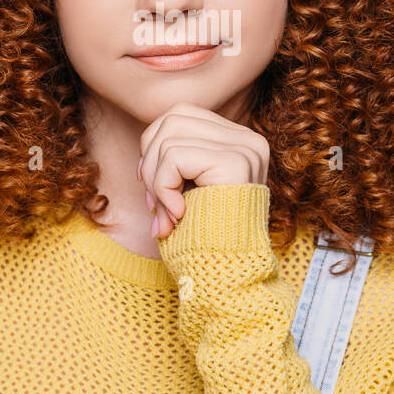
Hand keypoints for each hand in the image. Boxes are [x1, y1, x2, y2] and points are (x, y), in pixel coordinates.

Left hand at [136, 102, 269, 238]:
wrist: (228, 278)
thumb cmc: (204, 241)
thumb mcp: (186, 192)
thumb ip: (173, 163)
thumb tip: (145, 154)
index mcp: (240, 142)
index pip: (181, 116)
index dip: (155, 146)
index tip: (150, 188)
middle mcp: (248, 140)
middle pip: (173, 118)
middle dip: (151, 162)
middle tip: (154, 206)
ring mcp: (245, 149)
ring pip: (169, 136)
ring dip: (154, 179)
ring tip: (165, 215)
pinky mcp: (235, 163)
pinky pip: (174, 157)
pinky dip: (163, 188)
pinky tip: (177, 216)